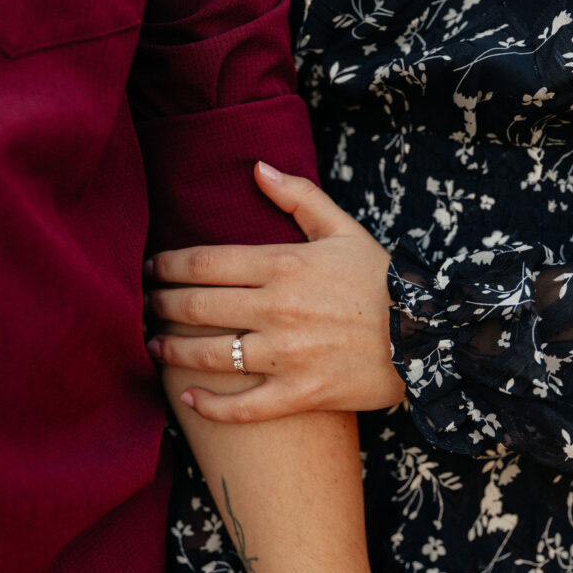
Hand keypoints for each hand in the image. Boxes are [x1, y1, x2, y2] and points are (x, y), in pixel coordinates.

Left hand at [145, 161, 404, 421]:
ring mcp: (287, 355)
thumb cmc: (383, 280)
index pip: (204, 262)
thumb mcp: (344, 229)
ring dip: (172, 351)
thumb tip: (256, 166)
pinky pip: (244, 406)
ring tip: (154, 346)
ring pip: (210, 354)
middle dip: (159, 306)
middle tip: (143, 307)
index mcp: (283, 265)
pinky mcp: (301, 394)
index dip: (166, 266)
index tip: (148, 268)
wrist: (429, 336)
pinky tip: (188, 398)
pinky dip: (212, 405)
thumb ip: (297, 196)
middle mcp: (277, 309)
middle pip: (196, 306)